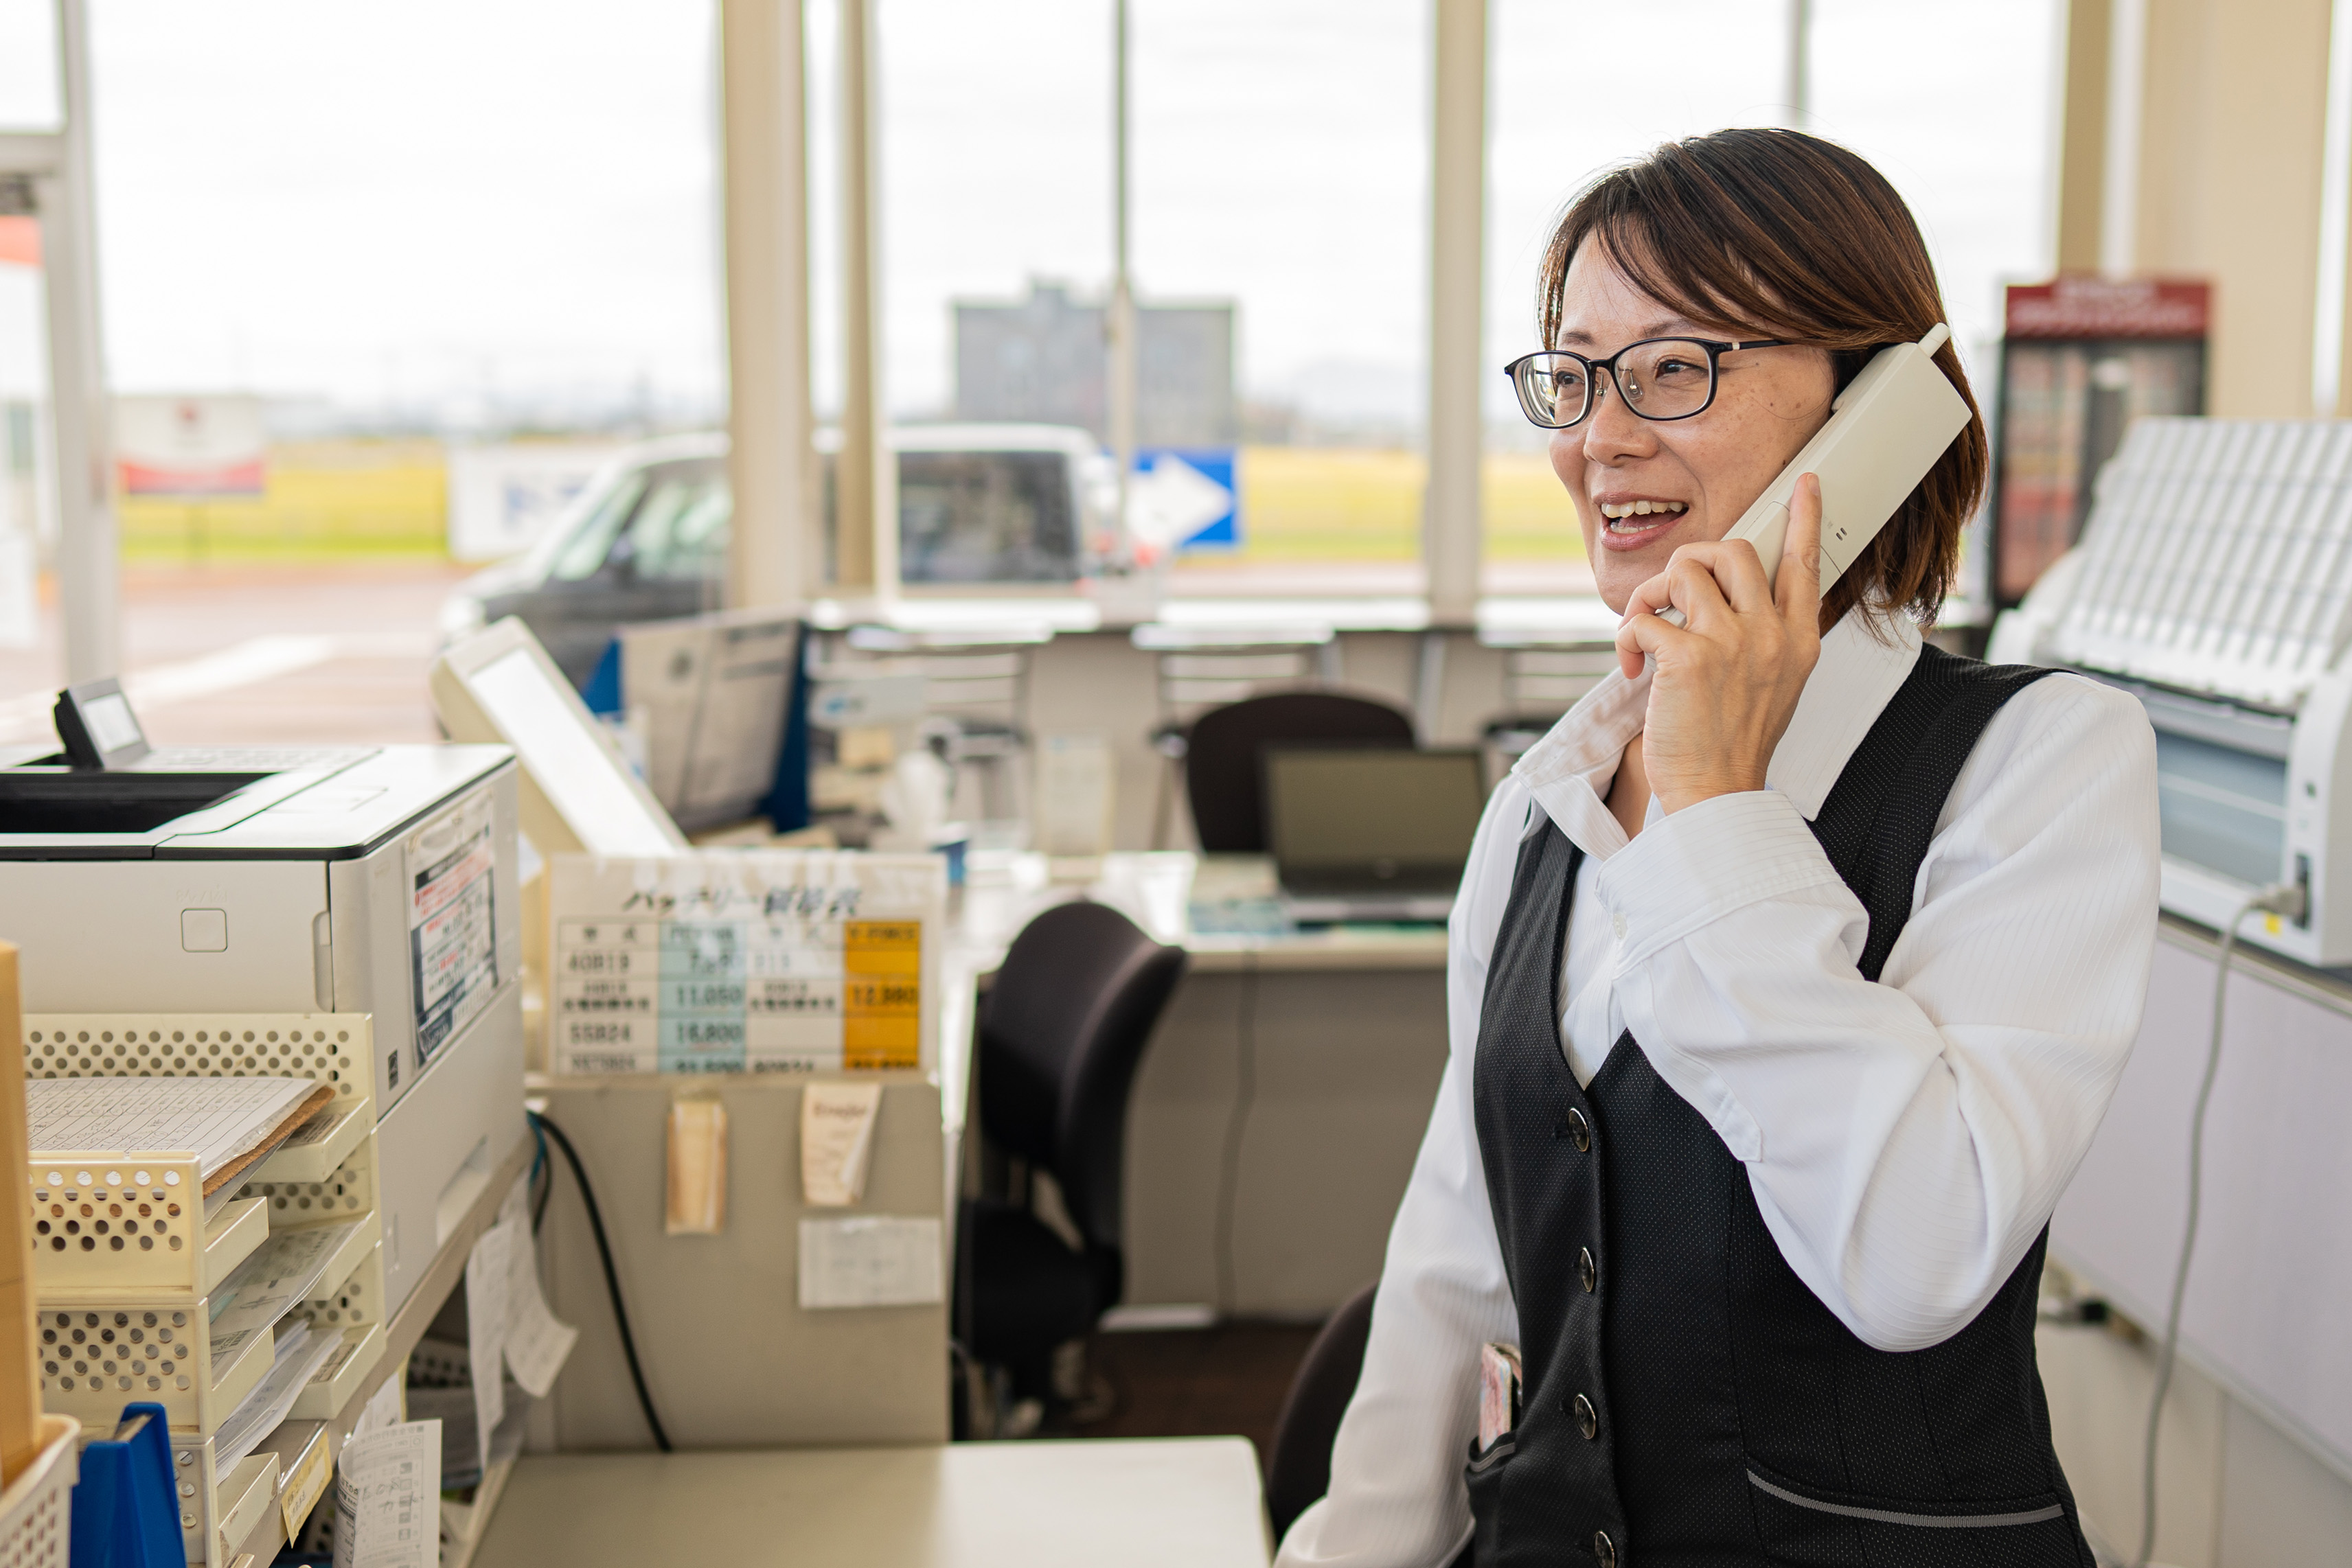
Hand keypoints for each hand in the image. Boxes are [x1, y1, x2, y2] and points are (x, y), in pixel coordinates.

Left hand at [1611, 473, 1823, 813]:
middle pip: (1734, 549)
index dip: (1805, 518)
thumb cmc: (1734, 744)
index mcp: (1798, 641)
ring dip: (1650, 597)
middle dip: (1691, 560)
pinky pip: (1643, 617)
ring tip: (1645, 634)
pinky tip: (1632, 667)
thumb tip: (1734, 600)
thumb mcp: (1776, 686)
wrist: (1716, 793)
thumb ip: (1766, 639)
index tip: (1806, 484)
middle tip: (1671, 596)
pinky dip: (1625, 638)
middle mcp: (1771, 634)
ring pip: (1683, 570)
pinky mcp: (1688, 657)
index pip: (1806, 564)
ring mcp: (1732, 642)